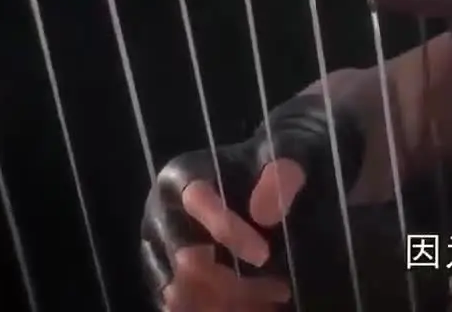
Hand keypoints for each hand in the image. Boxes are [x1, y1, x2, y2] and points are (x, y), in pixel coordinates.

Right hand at [140, 95, 364, 310]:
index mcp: (182, 176)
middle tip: (281, 289)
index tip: (265, 256)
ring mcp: (159, 250)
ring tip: (277, 297)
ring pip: (183, 293)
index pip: (197, 204)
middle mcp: (161, 214)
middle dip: (232, 280)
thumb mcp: (291, 155)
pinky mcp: (168, 278)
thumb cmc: (280, 162)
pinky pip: (186, 308)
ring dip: (230, 302)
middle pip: (184, 259)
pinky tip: (263, 307)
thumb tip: (263, 212)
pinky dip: (225, 310)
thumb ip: (284, 174)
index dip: (229, 233)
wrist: (274, 178)